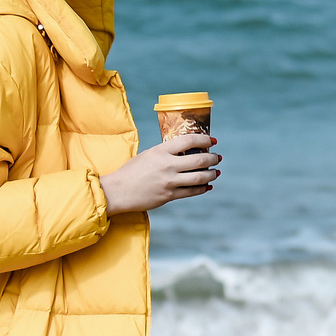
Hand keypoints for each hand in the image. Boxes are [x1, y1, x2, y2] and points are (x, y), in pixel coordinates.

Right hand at [100, 134, 220, 213]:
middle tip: (217, 157)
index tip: (212, 141)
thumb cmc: (130, 171)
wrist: (117, 191)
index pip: (189, 141)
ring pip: (200, 177)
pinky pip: (192, 192)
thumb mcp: (148, 155)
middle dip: (213, 158)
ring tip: (216, 171)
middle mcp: (167, 165)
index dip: (205, 140)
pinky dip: (203, 188)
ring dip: (212, 174)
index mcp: (161, 151)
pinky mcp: (169, 196)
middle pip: (200, 160)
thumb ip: (166, 153)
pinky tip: (207, 185)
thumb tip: (185, 152)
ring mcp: (169, 182)